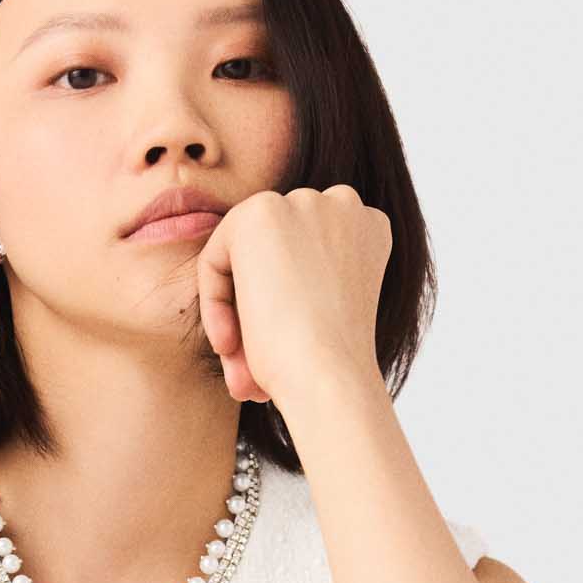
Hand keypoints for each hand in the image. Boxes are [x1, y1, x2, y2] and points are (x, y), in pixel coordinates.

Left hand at [195, 184, 392, 404]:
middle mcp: (344, 205)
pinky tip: (228, 346)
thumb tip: (264, 291)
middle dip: (257, 313)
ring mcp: (304, 201)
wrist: (329, 380)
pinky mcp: (261, 212)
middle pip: (275, 256)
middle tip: (249, 373)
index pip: (305, 259)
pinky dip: (214, 305)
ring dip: (236, 315)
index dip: (285, 310)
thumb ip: (299, 287)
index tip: (275, 355)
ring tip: (239, 369)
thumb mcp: (324, 316)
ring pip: (245, 259)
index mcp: (369, 230)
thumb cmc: (328, 368)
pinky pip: (215, 258)